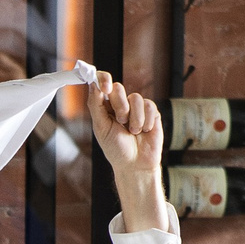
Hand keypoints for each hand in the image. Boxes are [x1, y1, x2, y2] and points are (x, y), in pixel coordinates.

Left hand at [91, 76, 173, 233]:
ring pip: (135, 97)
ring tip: (133, 132)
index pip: (102, 83)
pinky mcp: (151, 112)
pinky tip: (144, 131)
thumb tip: (92, 84)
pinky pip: (149, 106)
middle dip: (119, 106)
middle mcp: (120, 103)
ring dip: (134, 118)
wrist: (136, 164)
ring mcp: (137, 107)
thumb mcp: (101, 128)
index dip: (103, 79)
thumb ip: (96, 105)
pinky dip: (146, 121)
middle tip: (120, 121)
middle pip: (118, 88)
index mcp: (105, 106)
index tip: (105, 87)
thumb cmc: (116, 149)